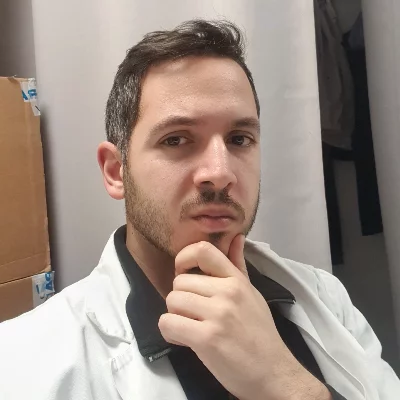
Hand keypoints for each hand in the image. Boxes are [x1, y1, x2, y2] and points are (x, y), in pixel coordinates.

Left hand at [158, 235, 330, 399]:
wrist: (273, 372)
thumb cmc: (260, 333)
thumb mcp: (252, 293)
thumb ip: (238, 265)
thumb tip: (236, 237)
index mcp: (236, 280)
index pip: (203, 251)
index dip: (184, 257)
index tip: (182, 271)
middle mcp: (227, 292)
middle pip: (179, 282)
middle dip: (181, 299)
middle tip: (193, 314)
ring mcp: (217, 314)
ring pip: (172, 301)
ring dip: (175, 316)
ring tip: (190, 327)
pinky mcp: (207, 338)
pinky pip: (168, 323)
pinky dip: (170, 332)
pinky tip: (184, 338)